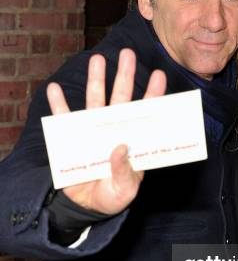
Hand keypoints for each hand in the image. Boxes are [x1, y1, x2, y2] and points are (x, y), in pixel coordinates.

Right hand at [46, 48, 166, 214]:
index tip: (158, 74)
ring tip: (98, 59)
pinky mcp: (72, 138)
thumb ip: (124, 171)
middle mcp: (114, 130)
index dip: (152, 95)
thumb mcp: (124, 190)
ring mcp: (92, 131)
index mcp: (132, 140)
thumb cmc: (113, 196)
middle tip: (128, 54)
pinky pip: (64, 119)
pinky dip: (58, 104)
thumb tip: (121, 147)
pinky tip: (54, 88)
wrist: (88, 206)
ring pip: (94, 100)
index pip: (144, 114)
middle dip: (124, 76)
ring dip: (96, 80)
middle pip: (120, 98)